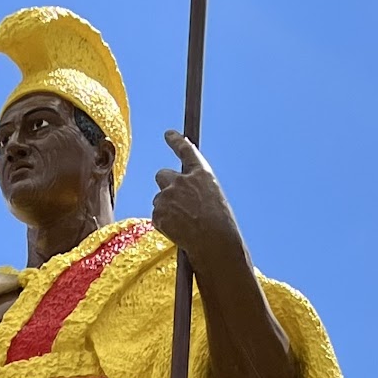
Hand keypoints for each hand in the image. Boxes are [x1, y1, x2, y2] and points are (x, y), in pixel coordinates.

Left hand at [150, 129, 243, 276]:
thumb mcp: (214, 199)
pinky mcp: (158, 213)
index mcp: (201, 174)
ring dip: (166, 208)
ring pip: (159, 199)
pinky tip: (178, 232)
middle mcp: (182, 180)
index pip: (186, 150)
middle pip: (162, 175)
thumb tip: (185, 191)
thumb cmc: (220, 225)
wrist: (214, 244)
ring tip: (183, 224)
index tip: (169, 134)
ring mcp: (168, 196)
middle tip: (173, 201)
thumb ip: (197, 189)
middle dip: (165, 185)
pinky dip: (164, 224)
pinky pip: (157, 216)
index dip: (176, 140)